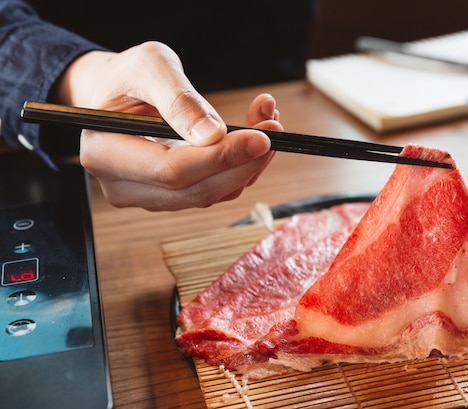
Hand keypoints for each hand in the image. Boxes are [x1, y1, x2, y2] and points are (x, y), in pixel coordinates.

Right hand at [53, 41, 279, 209]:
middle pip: (195, 191)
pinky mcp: (171, 196)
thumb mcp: (150, 66)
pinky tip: (254, 136)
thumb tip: (212, 135)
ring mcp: (147, 196)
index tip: (260, 137)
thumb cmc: (128, 76)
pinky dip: (240, 166)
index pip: (172, 171)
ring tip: (269, 123)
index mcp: (104, 153)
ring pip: (211, 194)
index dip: (220, 158)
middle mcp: (122, 185)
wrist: (118, 94)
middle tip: (275, 131)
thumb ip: (178, 98)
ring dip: (248, 164)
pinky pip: (214, 190)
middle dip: (243, 164)